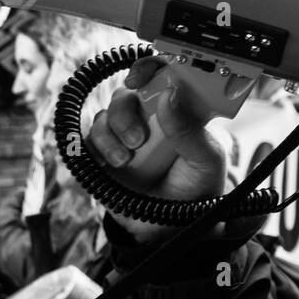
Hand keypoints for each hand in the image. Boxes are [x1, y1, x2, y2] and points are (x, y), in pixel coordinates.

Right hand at [86, 55, 226, 242]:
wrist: (172, 231)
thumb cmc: (196, 192)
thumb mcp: (207, 161)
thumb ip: (190, 130)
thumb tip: (170, 95)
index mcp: (180, 111)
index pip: (163, 75)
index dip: (150, 67)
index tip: (141, 77)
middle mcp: (151, 118)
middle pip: (128, 91)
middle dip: (128, 111)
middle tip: (139, 138)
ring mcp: (126, 135)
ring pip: (107, 113)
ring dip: (114, 133)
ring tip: (128, 159)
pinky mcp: (105, 154)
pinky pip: (91, 137)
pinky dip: (100, 147)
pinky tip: (116, 164)